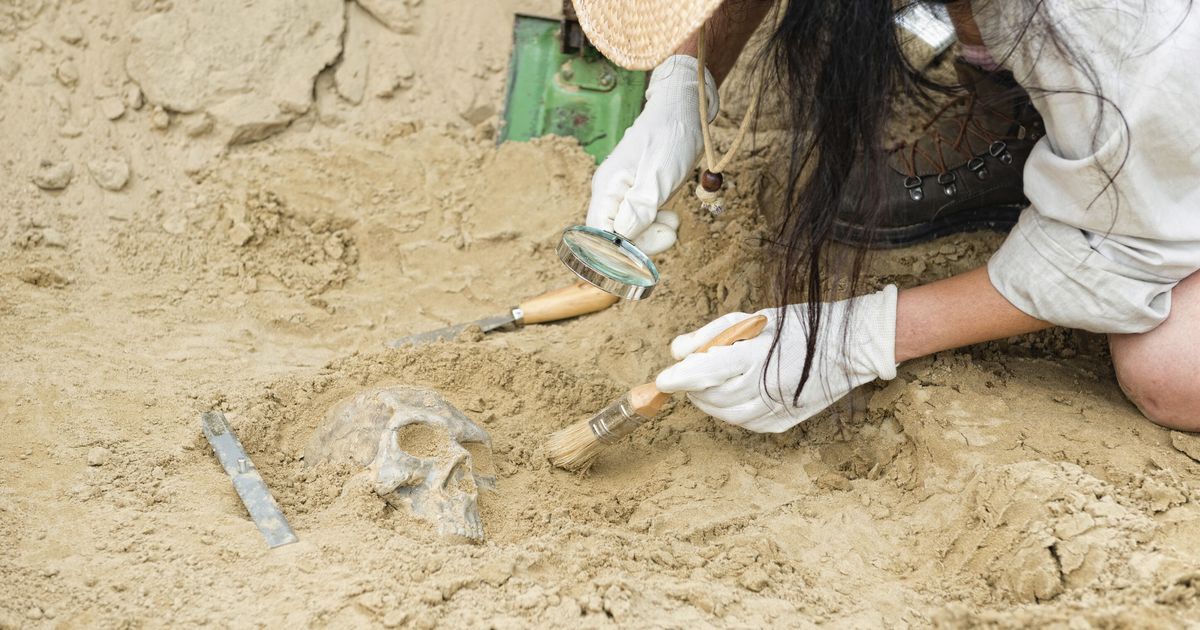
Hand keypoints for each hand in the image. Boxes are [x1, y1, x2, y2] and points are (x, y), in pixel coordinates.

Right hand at [586, 55, 717, 255]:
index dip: (619, 252)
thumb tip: (622, 236)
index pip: (599, 235)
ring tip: (675, 220)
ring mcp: (624, 195)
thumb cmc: (671, 136)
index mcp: (607, 188)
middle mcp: (610, 194)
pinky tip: (672, 216)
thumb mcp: (659, 174)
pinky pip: (642, 221)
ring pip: (631, 232)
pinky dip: (657, 224)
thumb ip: (640, 206)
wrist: (684, 111)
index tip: (648, 252)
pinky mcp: (639, 195)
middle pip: (615, 238)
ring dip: (654, 234)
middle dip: (643, 243)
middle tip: (672, 233)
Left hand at [655, 286, 898, 431]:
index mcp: (759, 355)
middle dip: (694, 387)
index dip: (682, 378)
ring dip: (709, 400)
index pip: (709, 371)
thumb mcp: (754, 319)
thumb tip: (677, 352)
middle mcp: (767, 386)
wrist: (850, 348)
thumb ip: (711, 334)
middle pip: (713, 396)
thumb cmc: (799, 327)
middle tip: (691, 372)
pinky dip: (731, 410)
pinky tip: (735, 393)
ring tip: (712, 381)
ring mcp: (777, 409)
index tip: (663, 380)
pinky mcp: (782, 423)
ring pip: (725, 415)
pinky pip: (744, 423)